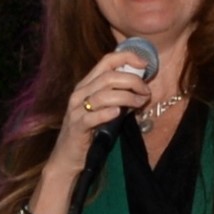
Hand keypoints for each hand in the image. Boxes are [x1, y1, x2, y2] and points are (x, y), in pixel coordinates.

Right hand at [39, 42, 158, 213]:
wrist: (67, 156)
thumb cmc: (89, 131)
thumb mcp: (103, 109)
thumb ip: (118, 96)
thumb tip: (141, 89)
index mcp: (87, 84)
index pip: (106, 61)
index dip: (127, 57)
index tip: (145, 64)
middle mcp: (80, 92)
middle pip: (109, 76)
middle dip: (133, 81)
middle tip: (146, 92)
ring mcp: (76, 109)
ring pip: (104, 94)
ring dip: (127, 97)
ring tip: (140, 103)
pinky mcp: (77, 126)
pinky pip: (93, 116)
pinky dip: (107, 113)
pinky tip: (119, 113)